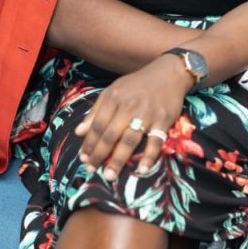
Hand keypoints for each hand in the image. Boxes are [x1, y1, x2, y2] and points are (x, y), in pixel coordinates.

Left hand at [73, 53, 193, 179]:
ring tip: (110, 175)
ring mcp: (147, 113)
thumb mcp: (113, 91)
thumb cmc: (137, 85)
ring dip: (119, 159)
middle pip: (111, 134)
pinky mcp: (164, 119)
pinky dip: (149, 156)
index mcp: (114, 98)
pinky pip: (155, 141)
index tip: (84, 158)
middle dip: (99, 154)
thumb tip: (79, 132)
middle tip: (93, 170)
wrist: (168, 73)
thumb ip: (96, 112)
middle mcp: (129, 106)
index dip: (89, 143)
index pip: (98, 125)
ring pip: (130, 140)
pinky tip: (142, 170)